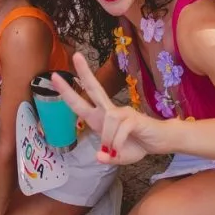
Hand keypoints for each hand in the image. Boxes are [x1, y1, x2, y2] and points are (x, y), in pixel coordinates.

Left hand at [51, 52, 165, 164]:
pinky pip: (120, 129)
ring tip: (115, 151)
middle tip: (76, 55)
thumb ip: (107, 158)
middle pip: (94, 89)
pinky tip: (120, 149)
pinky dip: (118, 142)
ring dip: (109, 139)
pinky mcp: (134, 117)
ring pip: (108, 120)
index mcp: (100, 119)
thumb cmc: (137, 145)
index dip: (67, 92)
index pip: (80, 103)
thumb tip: (99, 155)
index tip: (55, 76)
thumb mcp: (118, 158)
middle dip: (85, 73)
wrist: (159, 143)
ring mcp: (122, 112)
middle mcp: (109, 112)